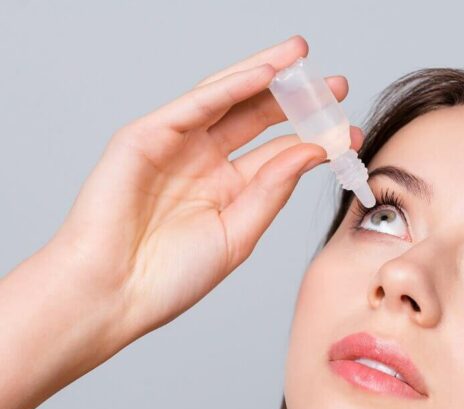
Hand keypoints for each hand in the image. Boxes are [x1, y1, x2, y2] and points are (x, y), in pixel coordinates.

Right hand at [50, 35, 362, 340]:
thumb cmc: (171, 277)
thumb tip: (311, 152)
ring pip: (225, 100)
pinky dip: (228, 87)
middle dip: (294, 99)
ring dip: (263, 75)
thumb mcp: (237, 234)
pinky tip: (263, 73)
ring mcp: (174, 147)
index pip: (276, 154)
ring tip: (300, 57)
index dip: (313, 140)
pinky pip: (193, 105)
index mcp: (226, 190)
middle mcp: (203, 163)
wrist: (113, 295)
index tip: (348, 133)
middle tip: (335, 86)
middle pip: (254, 118)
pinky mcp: (144, 137)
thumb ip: (272, 191)